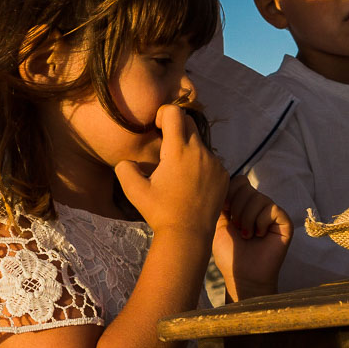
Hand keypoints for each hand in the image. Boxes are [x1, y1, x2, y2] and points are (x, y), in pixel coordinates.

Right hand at [115, 104, 227, 238]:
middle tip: (165, 148)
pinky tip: (191, 183)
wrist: (188, 235)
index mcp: (178, 150)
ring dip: (188, 149)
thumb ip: (125, 169)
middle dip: (176, 129)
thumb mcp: (134, 191)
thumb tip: (127, 161)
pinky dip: (200, 164)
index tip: (157, 128)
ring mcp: (215, 163)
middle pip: (189, 123)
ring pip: (200, 143)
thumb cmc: (160, 212)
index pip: (174, 112)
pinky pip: (211, 160)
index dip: (163, 114)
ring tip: (178, 172)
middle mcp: (200, 152)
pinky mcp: (224, 174)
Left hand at [212, 177, 292, 301]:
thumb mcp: (218, 223)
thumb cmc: (230, 253)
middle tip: (237, 228)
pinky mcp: (284, 221)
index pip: (238, 181)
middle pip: (246, 186)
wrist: (242, 275)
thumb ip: (221, 201)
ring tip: (247, 235)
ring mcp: (272, 212)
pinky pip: (271, 209)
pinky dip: (260, 223)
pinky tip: (259, 236)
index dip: (229, 192)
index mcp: (243, 203)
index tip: (224, 211)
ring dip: (247, 218)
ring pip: (258, 198)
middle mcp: (258, 205)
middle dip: (236, 208)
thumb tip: (222, 181)